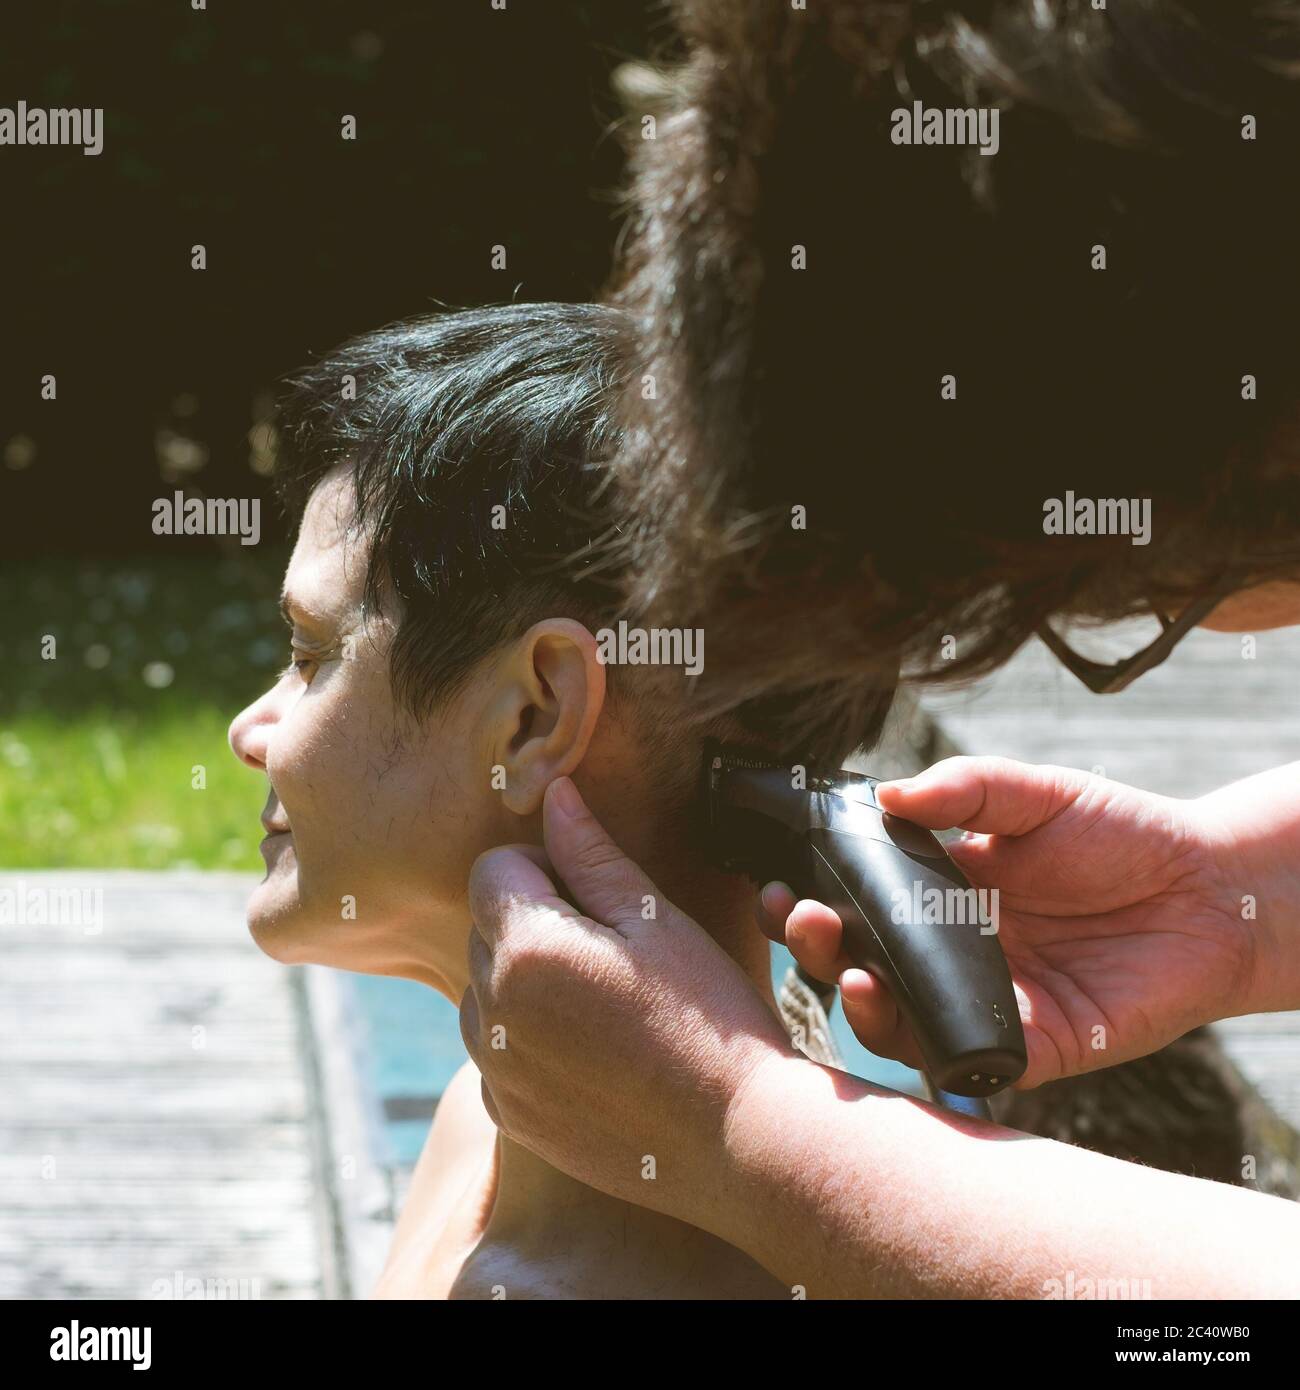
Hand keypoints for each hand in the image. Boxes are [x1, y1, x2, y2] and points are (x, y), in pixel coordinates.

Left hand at [460, 776, 794, 1229]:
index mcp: (524, 949)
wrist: (740, 1140)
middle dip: (534, 921)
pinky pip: (496, 1052)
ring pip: (485, 990)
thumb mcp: (657, 919)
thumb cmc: (709, 1017)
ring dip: (526, 981)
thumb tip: (554, 793)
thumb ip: (590, 853)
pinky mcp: (509, 1115)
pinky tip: (598, 1053)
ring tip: (607, 1004)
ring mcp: (495, 1071)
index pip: (493, 868)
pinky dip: (529, 1040)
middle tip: (614, 948)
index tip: (599, 895)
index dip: (545, 866)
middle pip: (485, 927)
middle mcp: (489, 1012)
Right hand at [758, 756, 1259, 1087]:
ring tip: (848, 971)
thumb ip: (966, 788)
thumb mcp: (1037, 792)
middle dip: (814, 950)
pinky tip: (906, 1015)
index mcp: (944, 892)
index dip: (812, 898)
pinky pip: (968, 1058)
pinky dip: (929, 1048)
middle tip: (799, 920)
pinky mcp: (1035, 1045)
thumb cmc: (1122, 831)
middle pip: (861, 964)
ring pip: (902, 1022)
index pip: (858, 903)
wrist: (1213, 886)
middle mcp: (955, 951)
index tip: (780, 883)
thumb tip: (886, 793)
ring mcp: (989, 1000)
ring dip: (859, 1005)